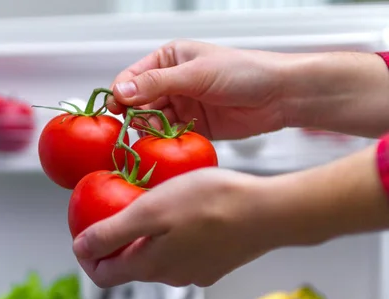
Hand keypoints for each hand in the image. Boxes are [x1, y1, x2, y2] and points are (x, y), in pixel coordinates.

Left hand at [71, 168, 277, 287]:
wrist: (270, 212)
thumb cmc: (210, 203)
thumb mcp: (150, 211)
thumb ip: (111, 233)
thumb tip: (80, 249)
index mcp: (149, 267)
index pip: (103, 276)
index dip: (86, 256)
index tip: (82, 233)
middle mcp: (170, 278)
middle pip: (129, 266)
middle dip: (115, 243)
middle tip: (115, 208)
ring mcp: (196, 274)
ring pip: (156, 258)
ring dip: (145, 237)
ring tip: (149, 204)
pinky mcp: (216, 264)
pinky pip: (182, 252)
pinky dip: (171, 236)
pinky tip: (183, 212)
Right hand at [107, 40, 291, 140]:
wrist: (279, 96)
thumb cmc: (243, 72)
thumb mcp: (195, 74)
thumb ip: (155, 83)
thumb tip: (119, 91)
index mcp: (168, 60)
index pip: (131, 78)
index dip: (120, 94)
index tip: (117, 109)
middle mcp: (171, 83)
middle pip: (137, 103)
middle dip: (136, 115)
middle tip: (142, 125)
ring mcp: (181, 106)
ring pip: (151, 122)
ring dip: (151, 130)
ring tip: (161, 133)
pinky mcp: (191, 127)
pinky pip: (168, 137)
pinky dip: (166, 141)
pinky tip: (171, 142)